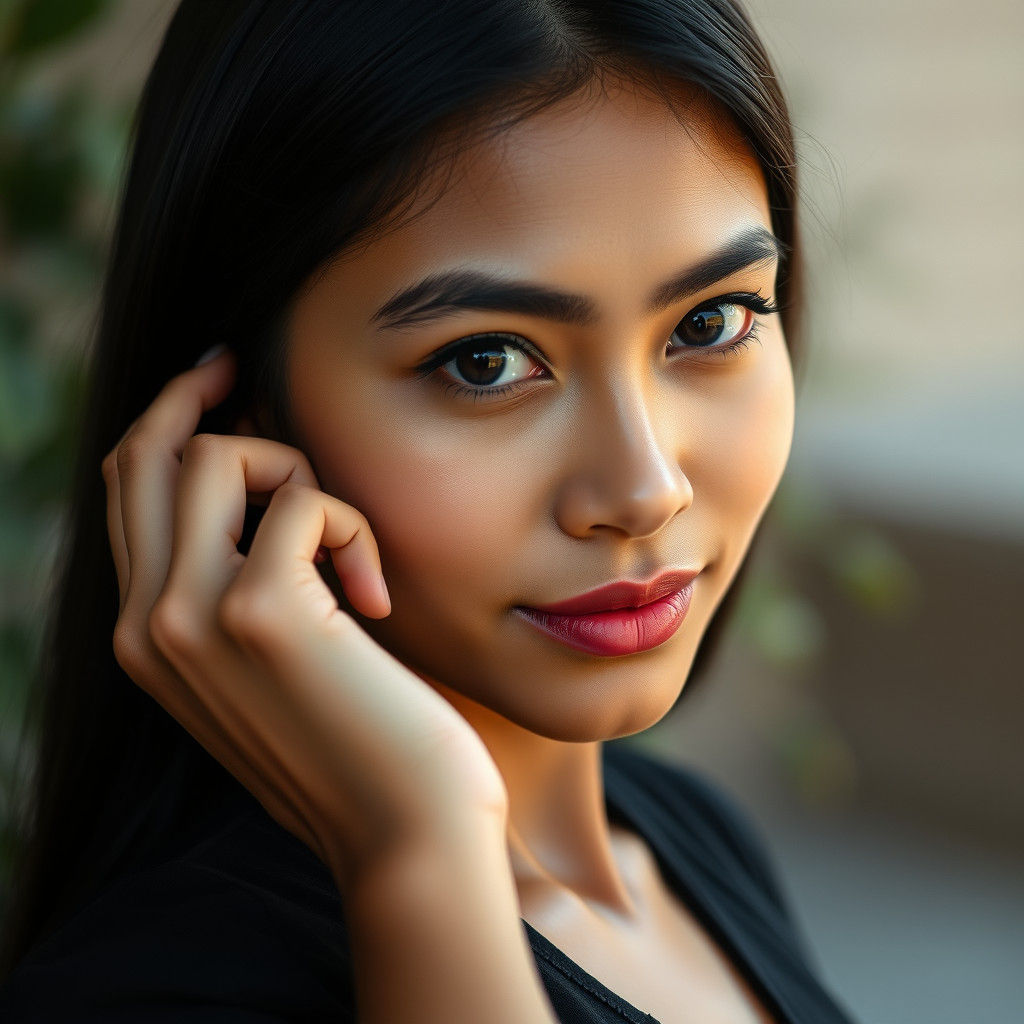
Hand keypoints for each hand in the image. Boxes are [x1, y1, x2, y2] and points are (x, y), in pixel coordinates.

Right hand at [101, 348, 508, 889]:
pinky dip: (354, 527)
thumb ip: (241, 585)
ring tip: (344, 551)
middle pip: (146, 456)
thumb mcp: (278, 662)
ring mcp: (190, 619)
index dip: (166, 421)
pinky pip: (304, 499)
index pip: (129, 493)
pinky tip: (378, 599)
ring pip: (211, 455)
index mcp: (145, 638)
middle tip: (248, 369)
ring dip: (294, 474)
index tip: (218, 378)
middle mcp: (145, 626)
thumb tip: (257, 484)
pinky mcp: (260, 612)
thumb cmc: (361, 742)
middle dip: (203, 399)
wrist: (407, 834)